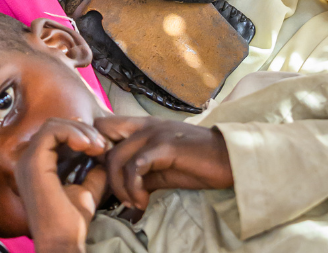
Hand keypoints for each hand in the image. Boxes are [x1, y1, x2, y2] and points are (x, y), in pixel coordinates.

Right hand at [14, 119, 109, 252]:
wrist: (62, 243)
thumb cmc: (70, 223)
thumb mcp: (86, 190)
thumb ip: (92, 171)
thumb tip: (104, 156)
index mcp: (36, 164)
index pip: (55, 134)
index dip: (79, 134)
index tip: (101, 147)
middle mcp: (26, 159)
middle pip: (54, 126)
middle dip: (82, 130)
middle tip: (102, 145)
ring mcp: (27, 159)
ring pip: (53, 125)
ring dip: (80, 131)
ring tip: (98, 146)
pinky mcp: (34, 161)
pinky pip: (51, 132)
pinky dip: (72, 133)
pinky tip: (88, 145)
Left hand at [96, 115, 232, 210]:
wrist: (229, 158)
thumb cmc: (198, 162)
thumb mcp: (163, 166)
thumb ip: (142, 171)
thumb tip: (124, 187)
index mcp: (141, 124)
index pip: (102, 126)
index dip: (97, 150)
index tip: (107, 177)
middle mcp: (142, 124)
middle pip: (101, 137)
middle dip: (102, 167)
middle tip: (116, 192)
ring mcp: (153, 133)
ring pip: (115, 157)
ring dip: (119, 186)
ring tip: (133, 202)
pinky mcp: (164, 146)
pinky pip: (136, 166)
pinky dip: (134, 188)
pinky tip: (143, 200)